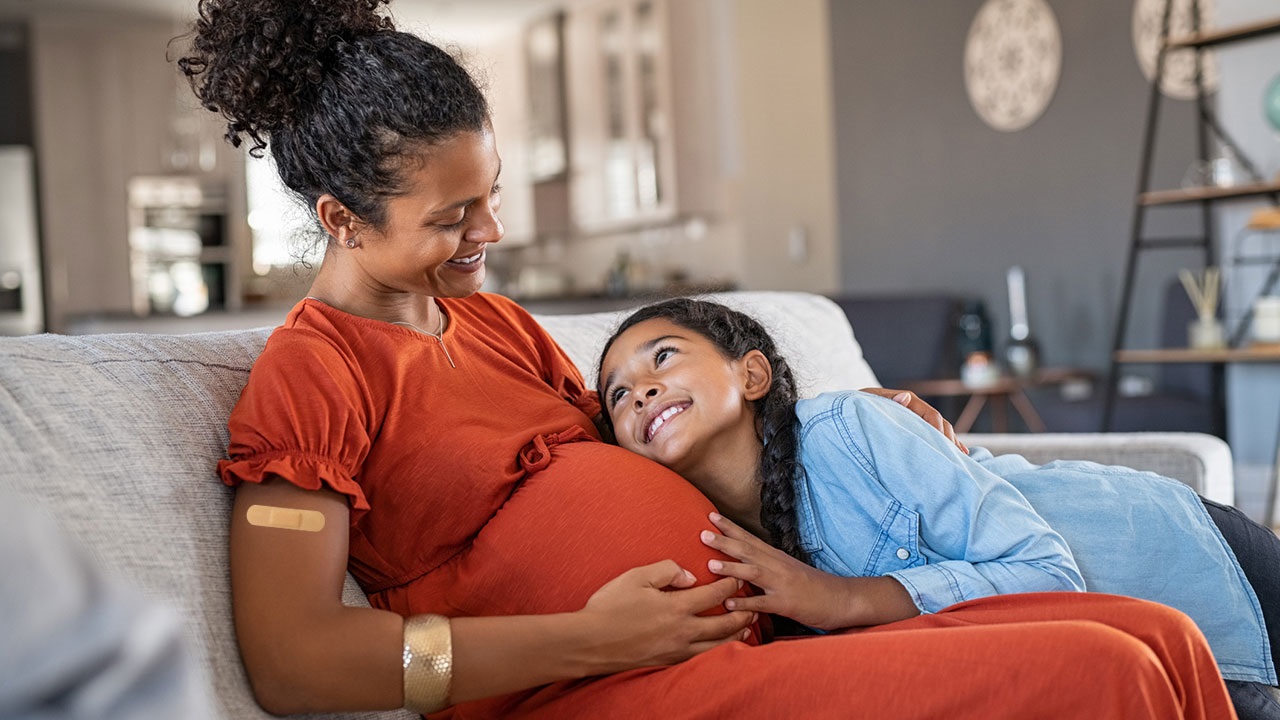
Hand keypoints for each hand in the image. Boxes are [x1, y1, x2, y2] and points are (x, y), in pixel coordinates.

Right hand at [577, 560, 755, 673]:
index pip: (714, 594)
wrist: (590, 642)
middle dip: (743, 612)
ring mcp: (677, 649)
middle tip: (754, 605)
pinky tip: (720, 646)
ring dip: (736, 634)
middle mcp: (683, 630)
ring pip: (717, 644)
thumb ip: (666, 570)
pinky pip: (702, 657)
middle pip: (724, 623)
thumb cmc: (610, 606)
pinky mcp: (669, 661)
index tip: (738, 577)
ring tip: (746, 627)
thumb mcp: (635, 577)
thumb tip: (689, 575)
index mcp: (676, 606)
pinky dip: (718, 650)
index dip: (730, 584)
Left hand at [701, 513, 918, 630]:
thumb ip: (766, 566)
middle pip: (747, 550)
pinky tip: (730, 604)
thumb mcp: (787, 570)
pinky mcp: (787, 603)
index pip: (749, 538)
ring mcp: (782, 584)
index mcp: (776, 557)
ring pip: (754, 572)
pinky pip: (764, 603)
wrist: (842, 598)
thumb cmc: (813, 586)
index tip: (710, 515)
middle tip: (701, 532)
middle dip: (724, 540)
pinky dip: (746, 603)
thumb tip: (744, 564)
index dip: (730, 527)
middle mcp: (777, 566)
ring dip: (732, 567)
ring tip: (710, 563)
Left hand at [861, 387, 967, 453]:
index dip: (938, 429)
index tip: (943, 445)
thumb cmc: (854, 407)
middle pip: (938, 422)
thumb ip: (886, 400)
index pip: (930, 414)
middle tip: (955, 456)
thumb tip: (906, 397)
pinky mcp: (910, 428)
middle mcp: (912, 408)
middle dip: (948, 438)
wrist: (845, 412)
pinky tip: (957, 454)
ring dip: (950, 442)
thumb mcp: (867, 402)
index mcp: (905, 401)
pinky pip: (931, 435)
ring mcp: (913, 419)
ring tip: (961, 457)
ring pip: (938, 430)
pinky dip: (944, 444)